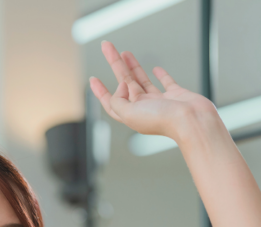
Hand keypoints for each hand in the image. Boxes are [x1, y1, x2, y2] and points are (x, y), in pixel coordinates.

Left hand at [90, 41, 218, 141]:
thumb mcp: (129, 114)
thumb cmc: (162, 121)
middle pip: (124, 83)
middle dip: (115, 65)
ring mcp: (159, 101)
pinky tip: (155, 68)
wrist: (191, 121)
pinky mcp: (175, 94)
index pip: (111, 101)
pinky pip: (165, 82)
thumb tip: (121, 85)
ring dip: (132, 67)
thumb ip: (119, 101)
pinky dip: (160, 75)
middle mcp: (143, 107)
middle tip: (107, 47)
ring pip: (141, 80)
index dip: (100, 91)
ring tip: (124, 52)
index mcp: (131, 114)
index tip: (93, 78)